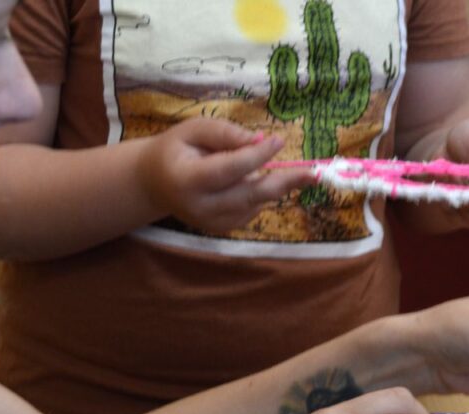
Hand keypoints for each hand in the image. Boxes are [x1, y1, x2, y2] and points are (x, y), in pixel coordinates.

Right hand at [138, 118, 314, 233]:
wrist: (155, 183)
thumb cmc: (176, 149)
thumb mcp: (193, 129)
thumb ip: (225, 133)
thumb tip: (260, 141)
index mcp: (187, 179)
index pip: (229, 169)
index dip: (256, 156)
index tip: (278, 140)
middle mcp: (200, 207)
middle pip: (249, 195)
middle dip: (284, 182)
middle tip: (313, 173)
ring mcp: (211, 223)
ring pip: (254, 204)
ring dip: (273, 185)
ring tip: (293, 172)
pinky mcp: (221, 229)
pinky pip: (251, 211)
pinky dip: (259, 194)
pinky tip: (251, 180)